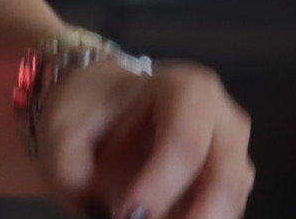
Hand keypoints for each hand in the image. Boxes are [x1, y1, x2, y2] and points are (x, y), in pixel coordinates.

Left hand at [35, 59, 251, 218]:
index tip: (125, 212)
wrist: (103, 112)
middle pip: (226, 179)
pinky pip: (222, 214)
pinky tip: (156, 217)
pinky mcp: (229, 186)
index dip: (159, 185)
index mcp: (186, 89)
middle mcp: (223, 120)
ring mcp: (233, 155)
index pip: (186, 142)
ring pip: (229, 205)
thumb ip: (69, 166)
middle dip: (187, 217)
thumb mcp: (62, 128)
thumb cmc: (88, 112)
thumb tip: (96, 207)